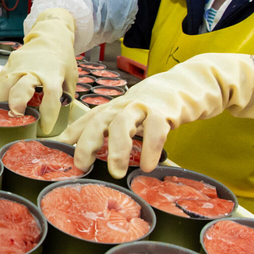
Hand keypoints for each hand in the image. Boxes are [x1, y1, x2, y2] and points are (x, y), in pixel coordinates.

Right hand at [0, 8, 77, 133]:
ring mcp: (20, 65)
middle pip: (21, 90)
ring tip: (5, 112)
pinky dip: (2, 90)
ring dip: (3, 101)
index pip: (51, 98)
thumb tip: (63, 116)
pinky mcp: (11, 61)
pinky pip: (2, 79)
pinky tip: (6, 98)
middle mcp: (35, 71)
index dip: (48, 115)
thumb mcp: (72, 76)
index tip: (45, 128)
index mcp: (53, 76)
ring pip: (5, 85)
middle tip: (16, 117)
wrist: (51, 35)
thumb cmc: (63, 57)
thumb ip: (67, 96)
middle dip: (16, 106)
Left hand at [59, 53, 253, 178]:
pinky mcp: (167, 108)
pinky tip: (148, 166)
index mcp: (119, 104)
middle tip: (81, 165)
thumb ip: (123, 126)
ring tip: (115, 171)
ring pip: (123, 122)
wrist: (196, 82)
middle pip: (100, 118)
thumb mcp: (138, 111)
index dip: (73, 132)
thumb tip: (104, 151)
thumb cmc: (164, 102)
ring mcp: (146, 104)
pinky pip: (156, 129)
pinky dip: (150, 148)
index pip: (91, 116)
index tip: (57, 148)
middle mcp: (128, 102)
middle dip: (88, 141)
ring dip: (116, 148)